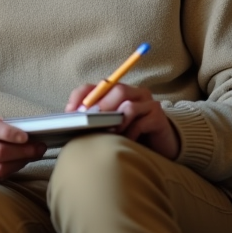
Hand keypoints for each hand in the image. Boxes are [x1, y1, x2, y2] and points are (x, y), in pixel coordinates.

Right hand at [0, 114, 46, 181]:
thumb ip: (2, 125)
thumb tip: (29, 132)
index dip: (10, 133)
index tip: (26, 137)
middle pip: (0, 152)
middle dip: (24, 151)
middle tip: (39, 149)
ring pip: (0, 168)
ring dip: (20, 163)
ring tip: (30, 157)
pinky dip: (10, 172)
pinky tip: (16, 165)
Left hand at [65, 83, 180, 159]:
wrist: (162, 146)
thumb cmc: (131, 134)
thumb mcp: (110, 125)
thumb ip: (95, 118)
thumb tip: (73, 118)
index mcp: (117, 91)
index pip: (94, 86)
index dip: (80, 96)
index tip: (70, 112)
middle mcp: (134, 92)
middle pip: (115, 89)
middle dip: (99, 106)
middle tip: (89, 122)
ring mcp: (148, 103)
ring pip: (127, 104)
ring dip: (114, 120)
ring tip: (108, 133)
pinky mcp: (158, 117)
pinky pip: (139, 121)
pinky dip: (128, 132)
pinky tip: (124, 141)